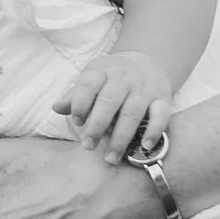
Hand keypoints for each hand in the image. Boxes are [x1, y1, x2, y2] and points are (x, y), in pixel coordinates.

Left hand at [58, 45, 174, 158]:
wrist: (147, 61)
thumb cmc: (112, 77)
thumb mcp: (92, 79)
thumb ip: (76, 96)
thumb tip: (56, 108)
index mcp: (102, 71)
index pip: (88, 85)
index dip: (80, 103)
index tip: (76, 122)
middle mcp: (123, 77)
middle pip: (109, 102)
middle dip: (97, 126)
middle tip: (88, 146)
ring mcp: (144, 87)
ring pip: (132, 113)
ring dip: (120, 138)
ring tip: (111, 157)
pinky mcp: (163, 98)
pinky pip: (161, 115)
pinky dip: (154, 131)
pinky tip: (145, 146)